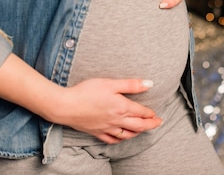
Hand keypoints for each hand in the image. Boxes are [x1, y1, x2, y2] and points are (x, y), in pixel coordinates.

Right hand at [0, 55, 161, 143]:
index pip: (141, 112)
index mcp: (122, 107)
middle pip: (138, 126)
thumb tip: (150, 84)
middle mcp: (116, 120)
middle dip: (150, 125)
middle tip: (158, 123)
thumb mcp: (110, 83)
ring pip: (127, 135)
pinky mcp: (96, 132)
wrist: (65, 106)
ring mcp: (106, 128)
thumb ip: (131, 84)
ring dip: (138, 133)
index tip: (157, 114)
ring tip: (143, 130)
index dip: (151, 114)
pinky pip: (112, 140)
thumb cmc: (87, 91)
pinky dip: (121, 139)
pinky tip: (122, 137)